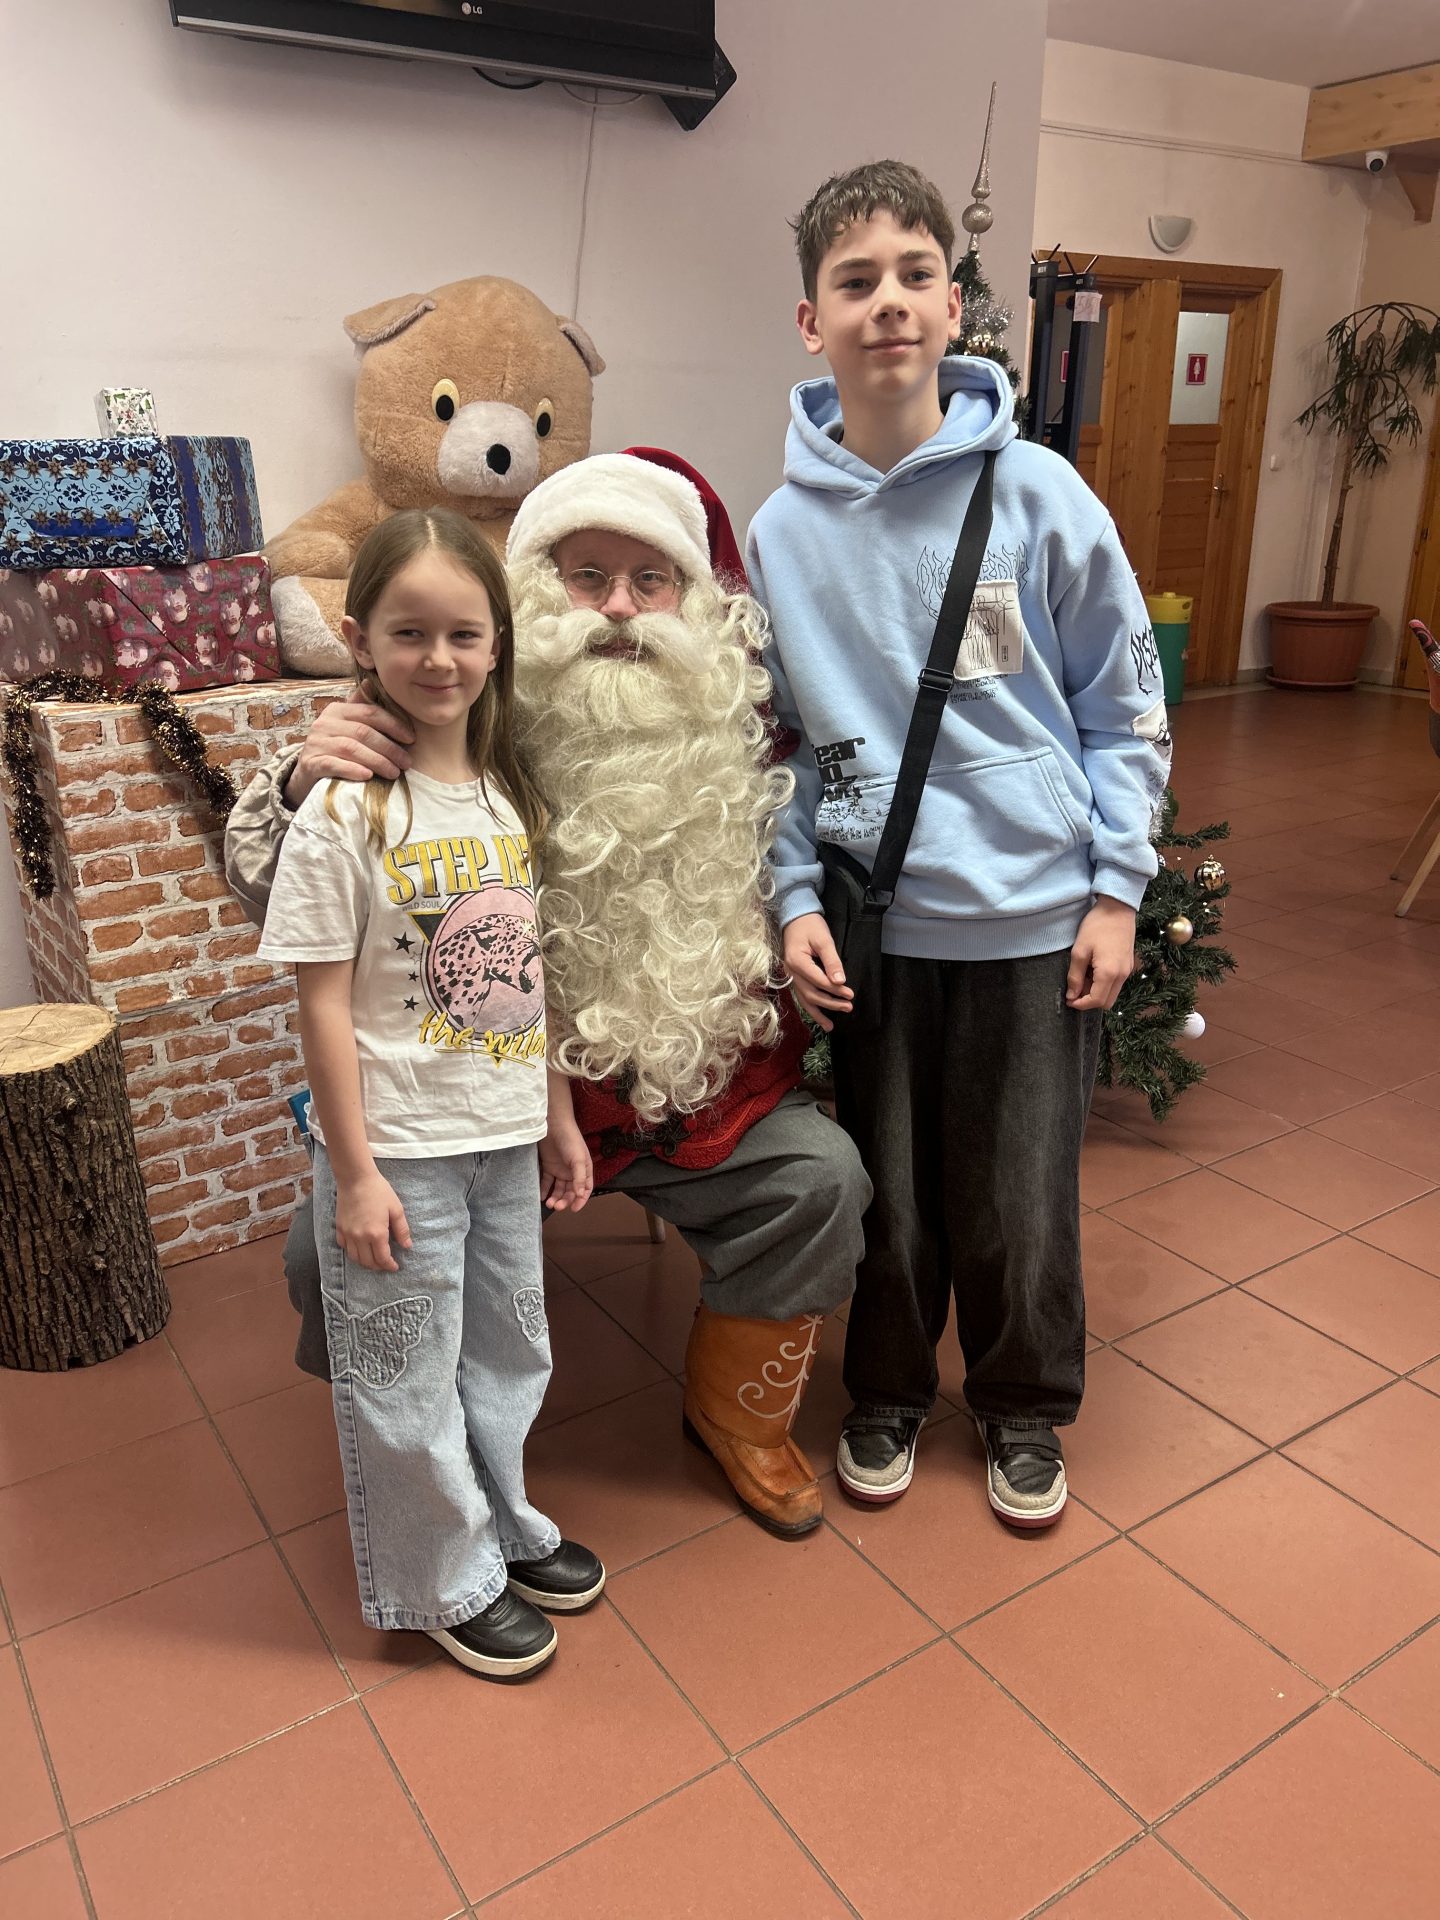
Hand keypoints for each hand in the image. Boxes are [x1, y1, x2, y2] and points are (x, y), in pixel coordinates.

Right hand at [284, 694, 414, 808]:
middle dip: (389, 748)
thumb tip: (371, 682)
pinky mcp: (310, 763)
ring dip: (377, 761)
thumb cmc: (334, 747)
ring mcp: (316, 743)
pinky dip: (352, 770)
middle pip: (363, 732)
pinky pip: (333, 764)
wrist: (307, 772)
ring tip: (394, 772)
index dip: (393, 725)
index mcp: (337, 710)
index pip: (370, 713)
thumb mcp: (347, 725)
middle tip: (406, 762)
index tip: (411, 739)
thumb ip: (360, 707)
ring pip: (351, 748)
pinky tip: (368, 776)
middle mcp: (324, 723)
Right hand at [334, 1171, 412, 1271]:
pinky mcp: (340, 1228)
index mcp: (376, 1233)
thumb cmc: (378, 1191)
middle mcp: (360, 1237)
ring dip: (365, 1262)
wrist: (356, 1178)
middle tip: (385, 1264)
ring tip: (373, 1259)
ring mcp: (348, 1233)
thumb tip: (407, 1246)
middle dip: (378, 1266)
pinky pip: (344, 1247)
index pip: (382, 1258)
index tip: (395, 1267)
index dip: (389, 1265)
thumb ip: (402, 1230)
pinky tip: (359, 1248)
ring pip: (354, 1258)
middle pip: (368, 1262)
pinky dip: (352, 1252)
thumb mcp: (396, 1209)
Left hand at [540, 1123, 593, 1212]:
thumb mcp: (578, 1159)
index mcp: (584, 1170)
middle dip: (564, 1201)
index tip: (574, 1209)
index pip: (585, 1190)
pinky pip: (546, 1182)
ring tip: (549, 1203)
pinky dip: (544, 1189)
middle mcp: (572, 1172)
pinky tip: (541, 1196)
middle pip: (570, 1192)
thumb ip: (580, 1178)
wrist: (554, 1125)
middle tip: (557, 1206)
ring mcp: (560, 1170)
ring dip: (554, 1197)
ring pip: (558, 1189)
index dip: (580, 1200)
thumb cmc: (571, 1139)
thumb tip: (580, 1194)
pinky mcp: (548, 1166)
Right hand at [782, 912, 853, 1031]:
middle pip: (811, 993)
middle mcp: (791, 972)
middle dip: (830, 1003)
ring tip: (830, 1026)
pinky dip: (810, 1006)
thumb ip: (832, 961)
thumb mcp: (823, 939)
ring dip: (818, 1012)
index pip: (818, 981)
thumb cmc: (810, 925)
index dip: (835, 989)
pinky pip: (801, 994)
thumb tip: (840, 981)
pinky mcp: (794, 975)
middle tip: (848, 1007)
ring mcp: (791, 975)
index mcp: (797, 962)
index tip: (850, 994)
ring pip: (804, 998)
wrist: (794, 916)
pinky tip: (819, 1015)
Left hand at [1066, 896, 1136, 1010]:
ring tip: (1082, 977)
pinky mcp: (1128, 964)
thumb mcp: (1079, 951)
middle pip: (1106, 1002)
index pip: (1096, 1001)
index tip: (1068, 1000)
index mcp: (1109, 973)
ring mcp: (1127, 970)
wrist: (1117, 908)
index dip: (1080, 1005)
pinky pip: (1116, 983)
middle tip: (1074, 990)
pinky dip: (1104, 984)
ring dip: (1096, 992)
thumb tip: (1072, 995)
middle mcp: (1122, 975)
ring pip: (1112, 993)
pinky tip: (1092, 970)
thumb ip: (1075, 976)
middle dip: (1089, 1001)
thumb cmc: (1096, 926)